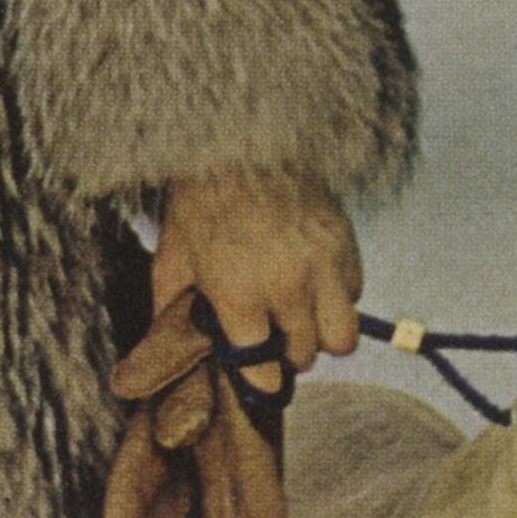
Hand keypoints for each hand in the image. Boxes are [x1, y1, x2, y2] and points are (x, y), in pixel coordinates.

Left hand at [153, 166, 359, 390]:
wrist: (244, 140)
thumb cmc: (202, 198)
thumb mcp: (172, 254)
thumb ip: (169, 306)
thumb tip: (161, 344)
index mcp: (238, 294)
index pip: (261, 366)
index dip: (258, 377)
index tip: (257, 376)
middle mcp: (286, 287)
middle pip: (304, 356)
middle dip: (287, 355)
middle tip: (274, 340)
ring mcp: (322, 267)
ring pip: (342, 338)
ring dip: (322, 336)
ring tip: (302, 320)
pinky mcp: (346, 246)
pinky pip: (355, 296)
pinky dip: (338, 299)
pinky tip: (314, 283)